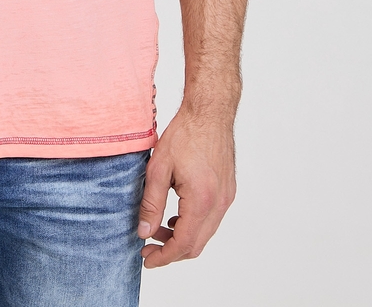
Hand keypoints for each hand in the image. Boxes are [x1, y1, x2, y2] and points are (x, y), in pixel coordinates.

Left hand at [137, 108, 235, 267]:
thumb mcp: (158, 168)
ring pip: (205, 233)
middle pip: (196, 244)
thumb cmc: (185, 134)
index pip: (184, 244)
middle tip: (148, 247)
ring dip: (182, 237)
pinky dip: (193, 224)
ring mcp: (226, 198)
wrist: (210, 112)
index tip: (147, 259)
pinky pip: (212, 219)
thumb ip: (151, 203)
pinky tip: (175, 215)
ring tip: (157, 228)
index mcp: (202, 200)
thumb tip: (144, 232)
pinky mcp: (228, 191)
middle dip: (171, 251)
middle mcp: (219, 204)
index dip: (164, 256)